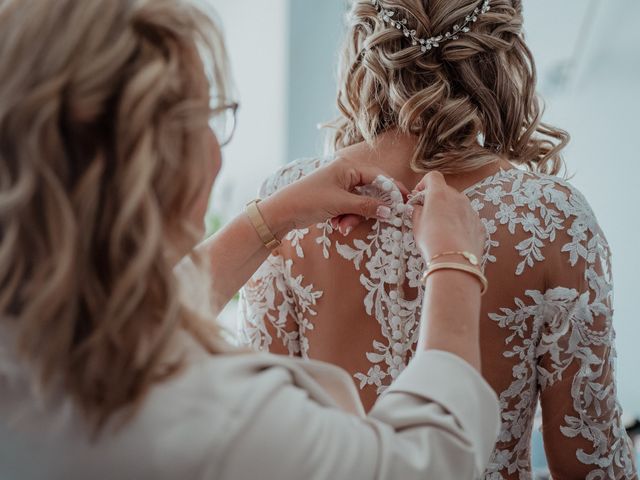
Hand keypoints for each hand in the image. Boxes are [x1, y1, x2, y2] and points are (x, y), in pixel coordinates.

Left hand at [260, 156, 407, 237]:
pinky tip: (336, 225)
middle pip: (370, 191)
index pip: (378, 176)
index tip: (405, 201)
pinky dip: (346, 218)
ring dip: (354, 217)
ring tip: (342, 227)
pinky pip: (349, 208)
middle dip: (368, 209)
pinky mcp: (334, 199)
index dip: (393, 189)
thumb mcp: (341, 204)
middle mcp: (344, 174)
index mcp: (347, 167)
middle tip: (378, 220)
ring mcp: (339, 187)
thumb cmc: (309, 201)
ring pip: (360, 203)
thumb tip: (389, 210)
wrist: (282, 212)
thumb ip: (366, 206)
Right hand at [411, 171, 484, 261]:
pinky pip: (467, 219)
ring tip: (440, 230)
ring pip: (458, 205)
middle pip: (446, 191)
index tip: (418, 196)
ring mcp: (471, 211)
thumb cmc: (432, 240)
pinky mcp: (479, 225)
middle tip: (427, 215)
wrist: (455, 260)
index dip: (423, 184)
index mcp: (440, 194)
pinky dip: (460, 224)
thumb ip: (417, 211)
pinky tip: (453, 238)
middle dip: (436, 200)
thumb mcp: (416, 224)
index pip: (433, 177)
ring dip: (449, 212)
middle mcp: (458, 198)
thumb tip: (418, 208)